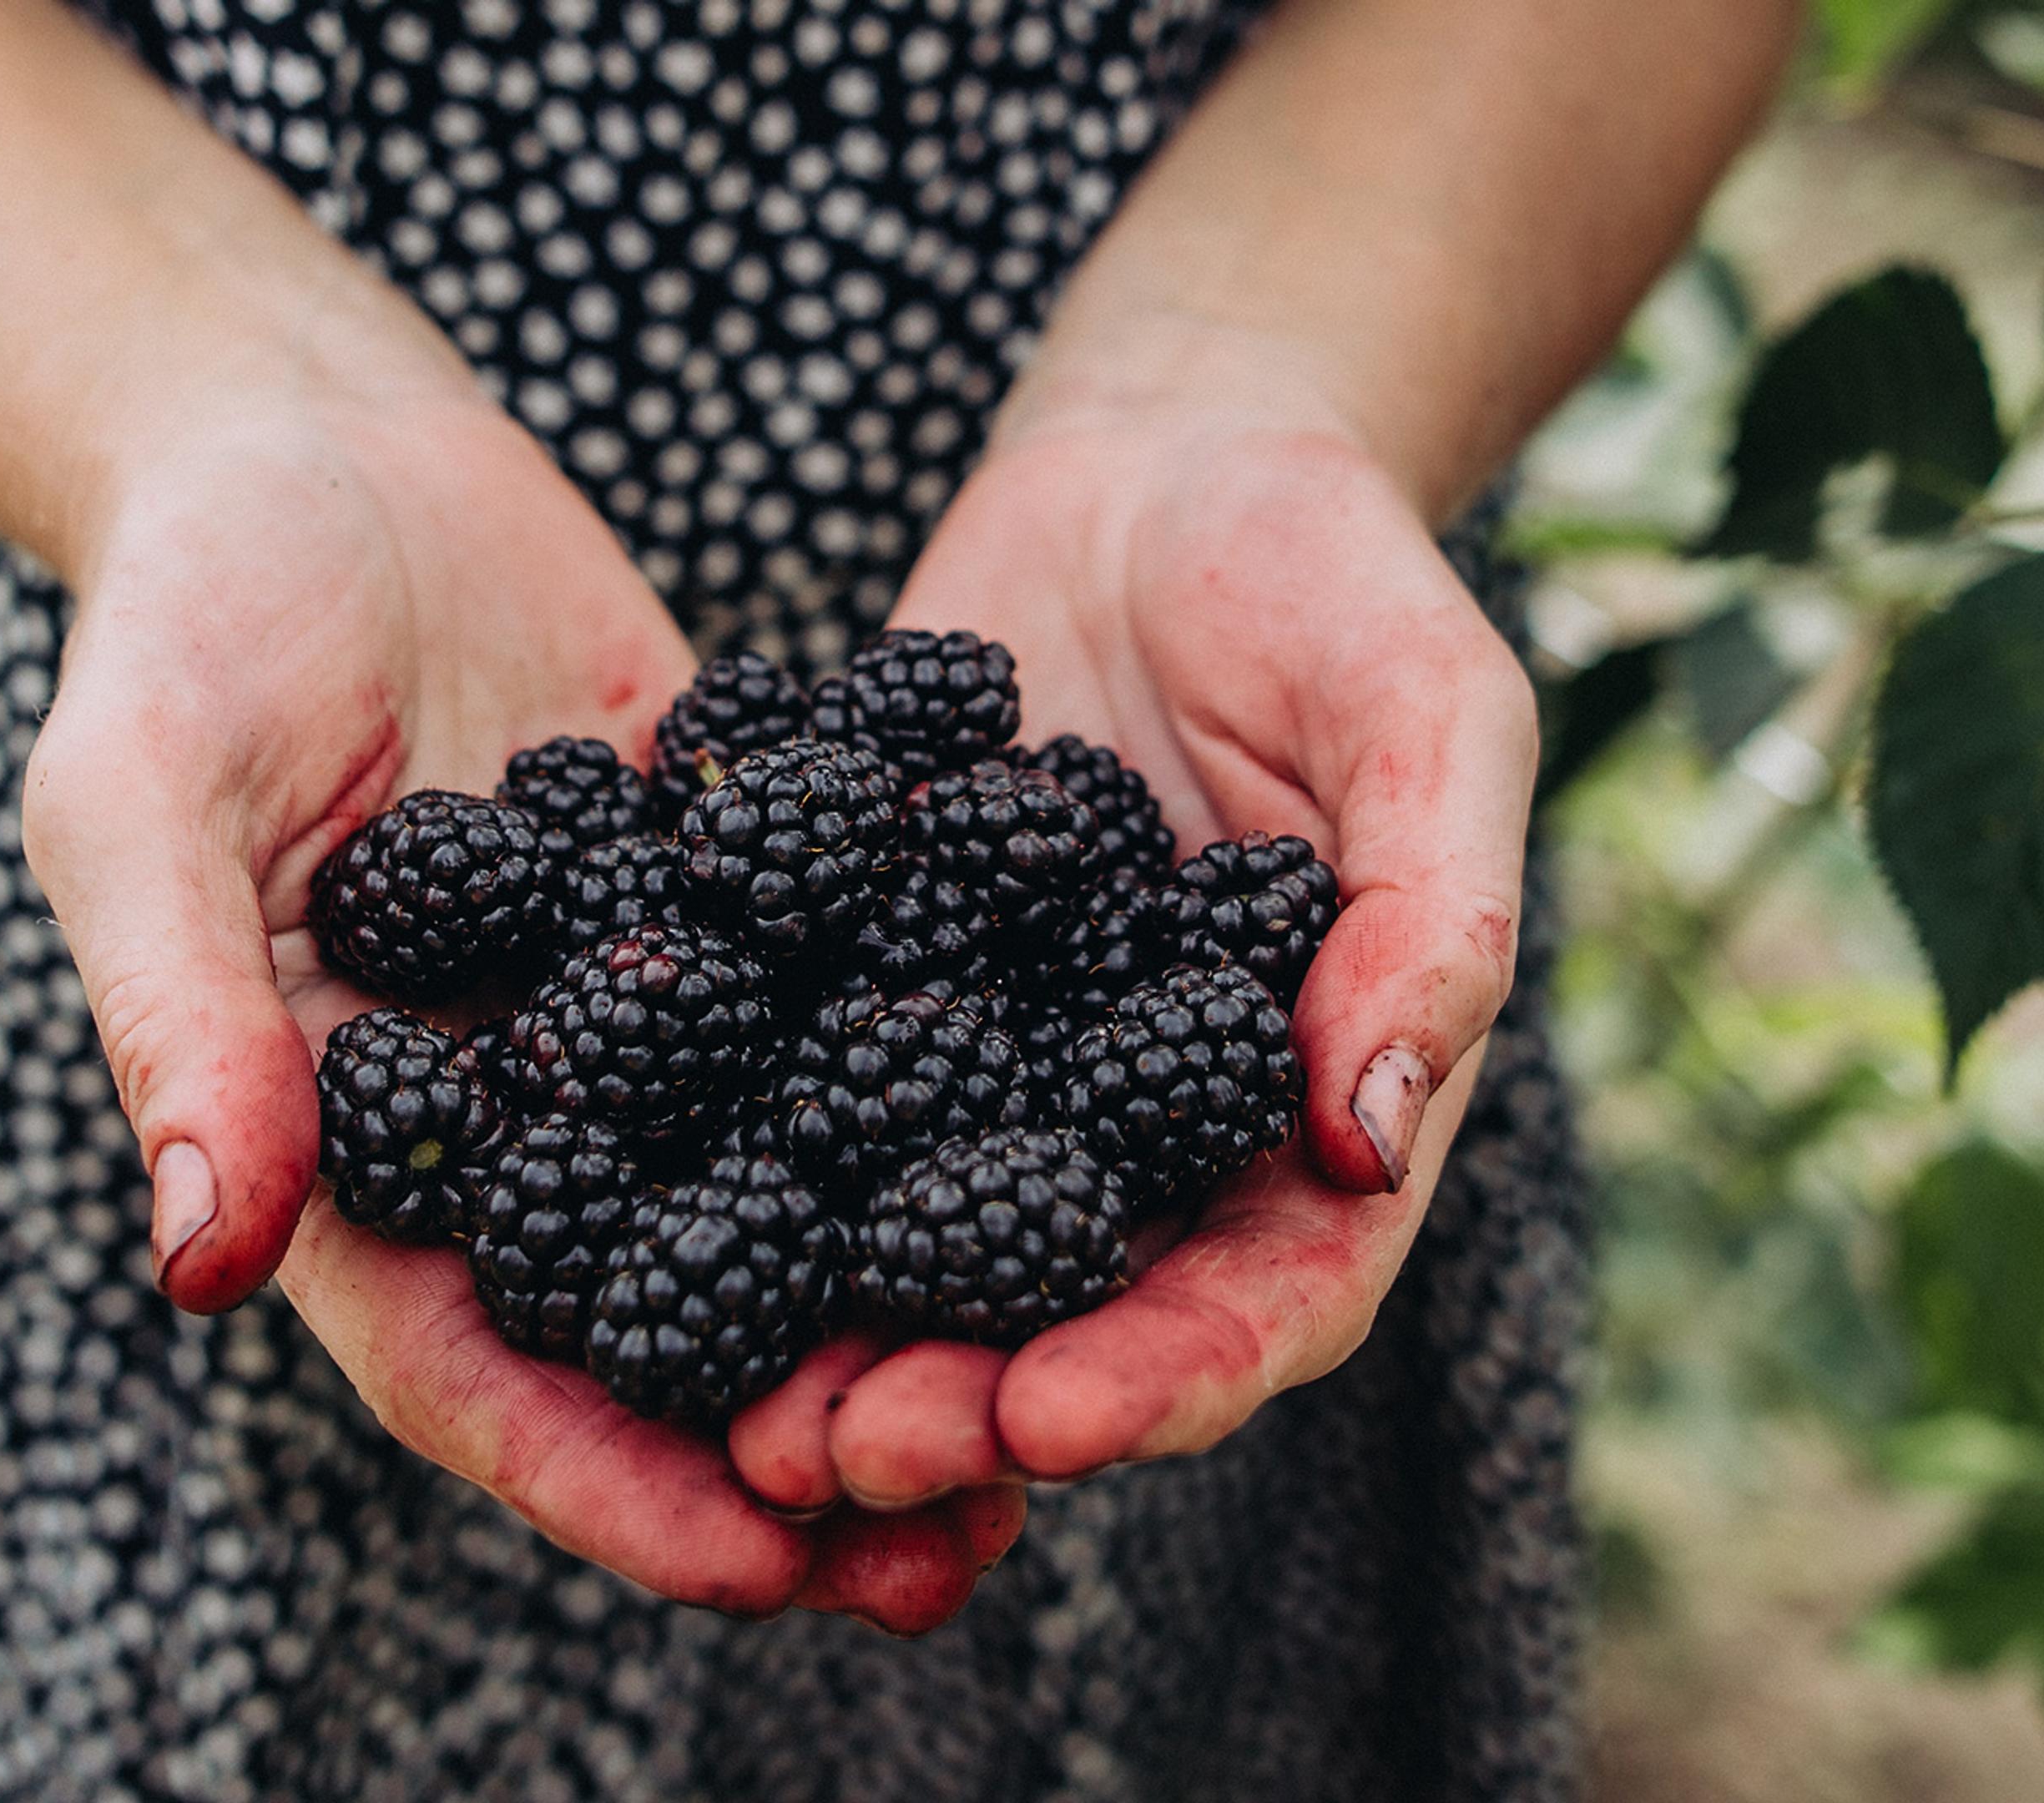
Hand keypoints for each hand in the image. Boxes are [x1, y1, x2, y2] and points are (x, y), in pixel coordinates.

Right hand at [22, 393, 1018, 1628]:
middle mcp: (518, 1123)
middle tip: (961, 1548)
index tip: (758, 1563)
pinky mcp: (737, 917)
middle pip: (657, 1335)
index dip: (608, 1477)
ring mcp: (639, 1029)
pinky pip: (848, 1032)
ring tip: (1066, 1406)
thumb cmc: (189, 611)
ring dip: (901, 1319)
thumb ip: (183, 1019)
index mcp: (357, 1152)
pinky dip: (955, 1109)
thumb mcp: (147, 802)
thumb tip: (203, 1263)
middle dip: (796, 1454)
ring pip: (779, 1212)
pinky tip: (1093, 1163)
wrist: (318, 443)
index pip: (479, 1365)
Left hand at [734, 325, 1538, 1512]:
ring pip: (914, 1249)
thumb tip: (1374, 1139)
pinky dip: (718, 1175)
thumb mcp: (1428, 709)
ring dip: (821, 1344)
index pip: (1268, 1293)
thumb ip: (1430, 913)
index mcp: (1305, 1101)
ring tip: (719, 1413)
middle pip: (1071, 1318)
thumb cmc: (1334, 573)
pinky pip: (792, 1099)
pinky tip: (613, 1224)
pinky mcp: (866, 987)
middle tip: (832, 1457)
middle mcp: (1142, 1126)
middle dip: (956, 1404)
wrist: (1160, 460)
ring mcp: (997, 1067)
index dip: (1168, 1375)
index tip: (1051, 1419)